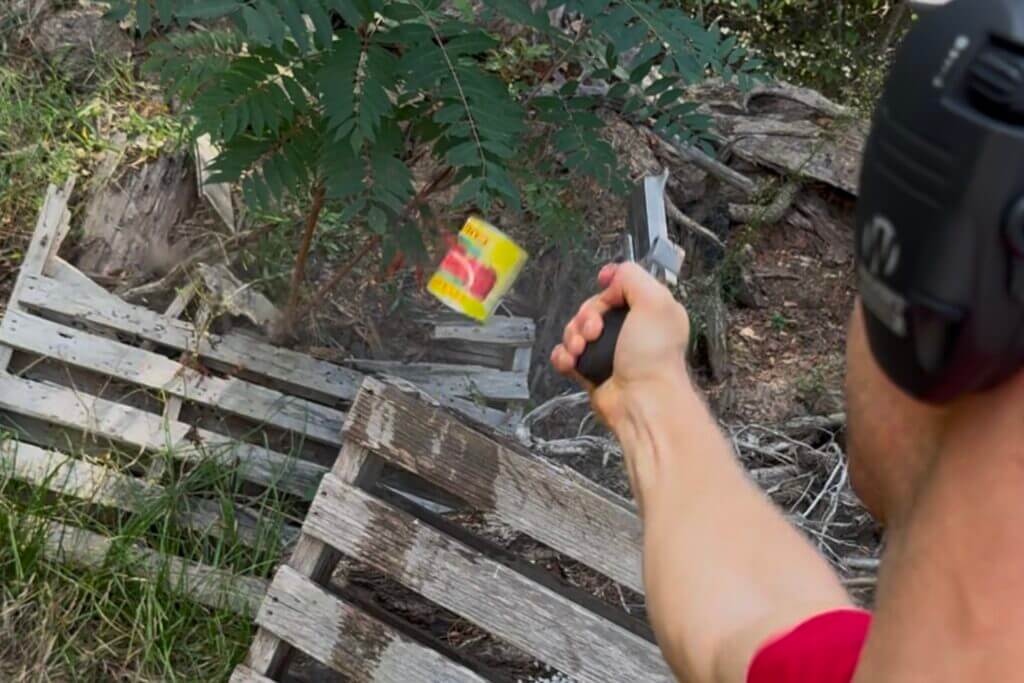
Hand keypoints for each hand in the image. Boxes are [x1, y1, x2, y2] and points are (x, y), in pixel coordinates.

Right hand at [550, 262, 690, 432]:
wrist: (640, 401)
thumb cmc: (653, 355)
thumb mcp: (655, 300)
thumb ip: (633, 276)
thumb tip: (612, 278)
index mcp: (650, 310)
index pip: (622, 286)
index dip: (609, 284)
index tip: (603, 285)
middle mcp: (631, 329)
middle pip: (593, 307)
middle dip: (587, 315)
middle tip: (594, 330)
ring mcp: (609, 351)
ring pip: (576, 330)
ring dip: (572, 336)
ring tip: (581, 349)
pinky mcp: (591, 370)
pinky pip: (566, 354)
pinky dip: (564, 356)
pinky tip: (571, 361)